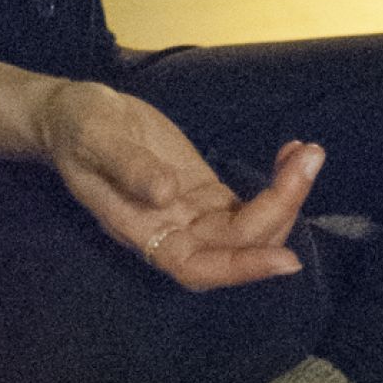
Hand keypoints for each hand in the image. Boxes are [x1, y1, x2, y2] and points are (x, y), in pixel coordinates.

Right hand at [31, 80, 323, 289]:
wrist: (74, 114)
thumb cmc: (78, 128)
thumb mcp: (96, 140)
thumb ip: (129, 169)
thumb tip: (168, 196)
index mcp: (142, 232)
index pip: (198, 267)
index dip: (242, 268)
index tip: (285, 259)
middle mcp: (172, 233)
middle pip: (237, 245)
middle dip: (279, 210)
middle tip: (308, 161)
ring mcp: (192, 215)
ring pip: (250, 226)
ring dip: (286, 195)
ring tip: (308, 153)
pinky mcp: (204, 193)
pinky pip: (248, 201)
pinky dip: (276, 181)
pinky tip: (293, 151)